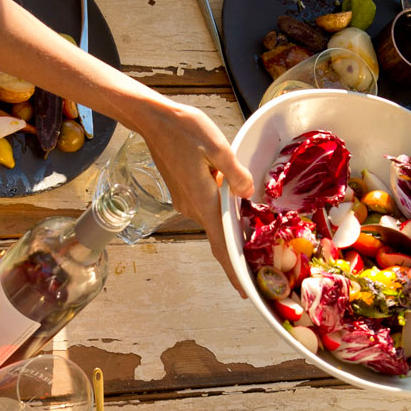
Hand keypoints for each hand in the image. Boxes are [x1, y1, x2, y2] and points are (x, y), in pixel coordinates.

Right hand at [137, 96, 255, 291]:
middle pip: (218, 235)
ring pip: (213, 217)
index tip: (243, 290)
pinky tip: (230, 195)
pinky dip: (219, 207)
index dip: (232, 269)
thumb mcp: (215, 144)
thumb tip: (247, 192)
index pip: (220, 243)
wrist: (152, 119)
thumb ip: (234, 171)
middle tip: (258, 265)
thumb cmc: (183, 128)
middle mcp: (192, 206)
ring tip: (250, 226)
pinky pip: (205, 205)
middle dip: (236, 250)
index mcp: (203, 199)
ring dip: (228, 222)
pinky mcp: (183, 192)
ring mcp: (185, 201)